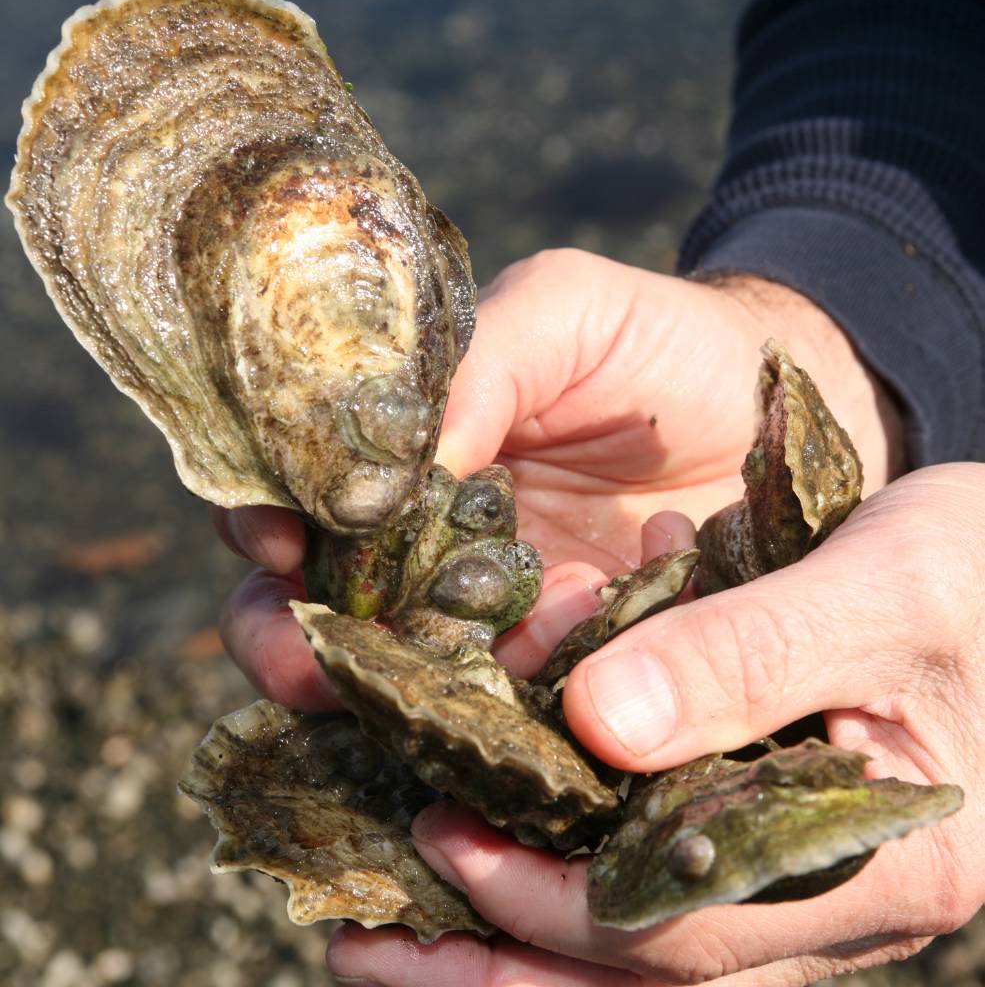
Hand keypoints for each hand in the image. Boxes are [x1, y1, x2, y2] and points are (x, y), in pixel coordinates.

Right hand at [212, 248, 902, 705]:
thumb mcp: (565, 310)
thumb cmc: (657, 344)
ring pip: (396, 676)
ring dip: (377, 695)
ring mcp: (490, 619)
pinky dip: (482, 726)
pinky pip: (501, 717)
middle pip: (319, 604)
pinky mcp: (561, 674)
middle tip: (303, 655)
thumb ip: (480, 361)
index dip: (267, 516)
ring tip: (394, 694)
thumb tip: (399, 457)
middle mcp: (426, 544)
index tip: (274, 537)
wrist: (770, 412)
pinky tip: (497, 715)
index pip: (302, 492)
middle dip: (291, 635)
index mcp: (409, 456)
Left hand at [328, 464, 984, 985]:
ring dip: (518, 943)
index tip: (439, 842)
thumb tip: (598, 725)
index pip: (684, 924)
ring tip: (393, 933)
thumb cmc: (980, 572)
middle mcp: (838, 899)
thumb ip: (748, 656)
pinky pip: (663, 890)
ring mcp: (807, 879)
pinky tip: (491, 858)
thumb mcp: (878, 589)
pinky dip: (568, 883)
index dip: (550, 900)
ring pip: (647, 947)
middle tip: (368, 940)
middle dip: (500, 960)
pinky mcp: (779, 838)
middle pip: (647, 969)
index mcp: (881, 859)